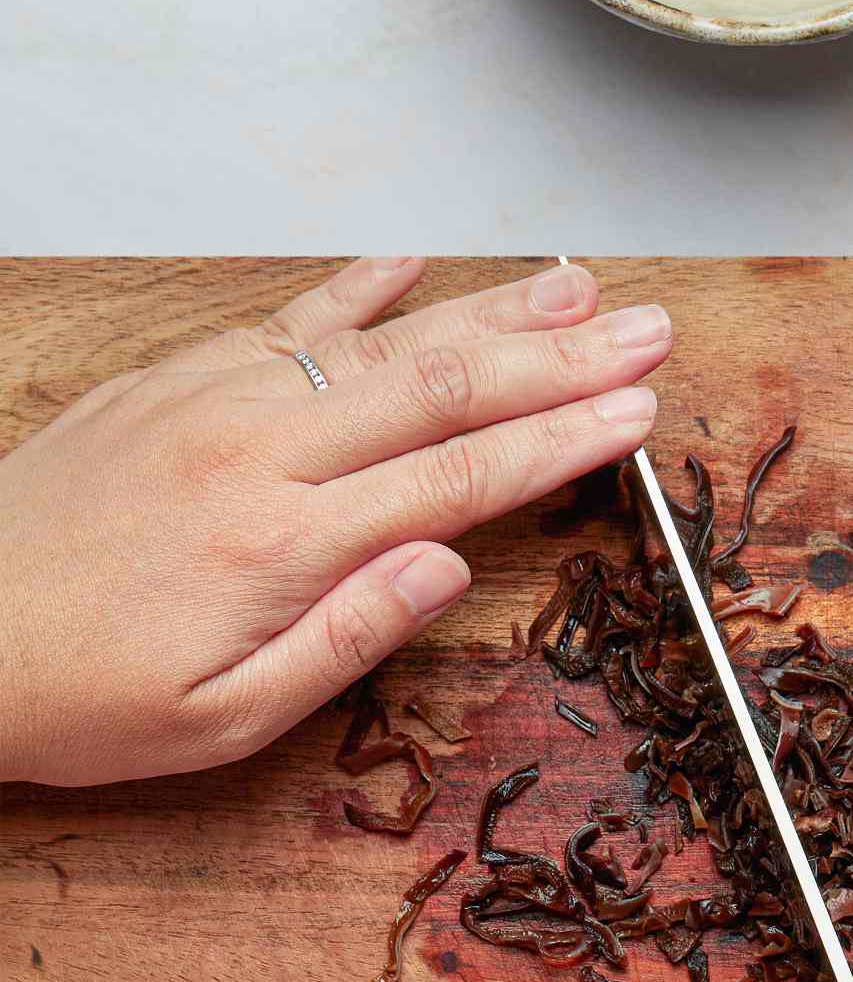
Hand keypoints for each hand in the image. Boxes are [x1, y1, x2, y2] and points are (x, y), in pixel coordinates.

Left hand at [0, 257, 668, 786]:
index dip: (558, 441)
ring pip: (382, 338)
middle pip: (442, 386)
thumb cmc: (75, 693)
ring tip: (575, 283)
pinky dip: (357, 286)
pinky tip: (412, 260)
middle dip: (560, 357)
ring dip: (488, 308)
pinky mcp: (178, 375)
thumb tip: (448, 564)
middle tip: (648, 327)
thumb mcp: (213, 721)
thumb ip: (343, 638)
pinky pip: (286, 316)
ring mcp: (217, 396)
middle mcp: (259, 449)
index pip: (457, 478)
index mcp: (279, 544)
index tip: (635, 413)